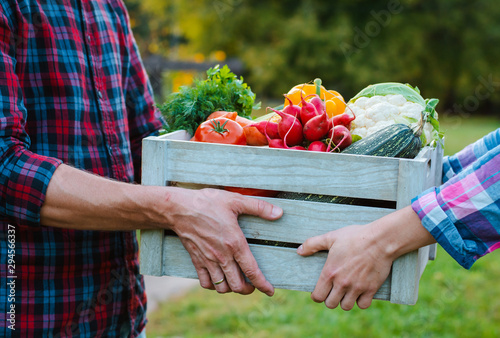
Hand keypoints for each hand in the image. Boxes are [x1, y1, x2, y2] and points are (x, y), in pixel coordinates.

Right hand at [163, 187, 282, 295]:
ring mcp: (208, 260)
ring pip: (222, 287)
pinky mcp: (196, 260)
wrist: (179, 208)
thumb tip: (279, 213)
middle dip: (249, 289)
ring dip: (231, 289)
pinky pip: (205, 282)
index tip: (270, 291)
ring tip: (237, 282)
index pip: (252, 271)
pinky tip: (219, 279)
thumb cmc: (207, 202)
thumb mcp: (236, 200)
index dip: (263, 284)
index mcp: (235, 243)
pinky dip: (213, 285)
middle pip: (237, 285)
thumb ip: (259, 207)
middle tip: (254, 285)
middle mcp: (222, 256)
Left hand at [297, 224, 392, 309]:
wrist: (380, 240)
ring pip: (346, 306)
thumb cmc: (355, 237)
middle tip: (333, 291)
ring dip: (345, 301)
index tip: (320, 292)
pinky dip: (361, 301)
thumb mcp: (331, 237)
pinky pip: (363, 305)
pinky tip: (359, 292)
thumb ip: (313, 244)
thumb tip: (299, 251)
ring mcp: (357, 287)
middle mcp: (342, 283)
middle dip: (330, 299)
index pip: (317, 296)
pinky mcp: (371, 289)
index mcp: (330, 272)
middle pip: (330, 304)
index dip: (316, 296)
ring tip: (346, 292)